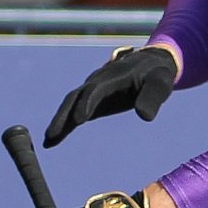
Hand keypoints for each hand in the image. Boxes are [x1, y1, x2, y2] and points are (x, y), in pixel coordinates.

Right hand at [43, 45, 179, 147]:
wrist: (151, 64)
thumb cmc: (157, 75)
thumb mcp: (160, 84)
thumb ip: (152, 98)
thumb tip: (144, 116)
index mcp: (112, 77)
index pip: (95, 90)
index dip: (86, 104)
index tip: (79, 121)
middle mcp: (97, 82)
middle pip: (75, 98)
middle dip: (63, 116)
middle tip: (52, 135)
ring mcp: (92, 90)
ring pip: (71, 105)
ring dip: (59, 122)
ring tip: (48, 142)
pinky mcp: (93, 100)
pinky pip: (75, 111)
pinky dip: (64, 125)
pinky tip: (53, 141)